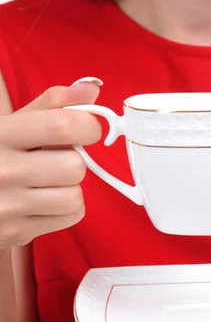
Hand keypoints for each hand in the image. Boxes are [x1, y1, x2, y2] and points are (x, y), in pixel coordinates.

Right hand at [0, 78, 102, 247]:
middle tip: (54, 161)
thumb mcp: (10, 123)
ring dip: (70, 188)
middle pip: (74, 166)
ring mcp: (8, 206)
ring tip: (47, 183)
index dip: (88, 126)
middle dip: (73, 162)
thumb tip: (91, 89)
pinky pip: (71, 217)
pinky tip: (44, 201)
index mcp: (1, 135)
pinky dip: (66, 209)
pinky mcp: (17, 232)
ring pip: (75, 196)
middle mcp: (3, 170)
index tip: (86, 129)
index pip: (62, 126)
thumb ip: (51, 105)